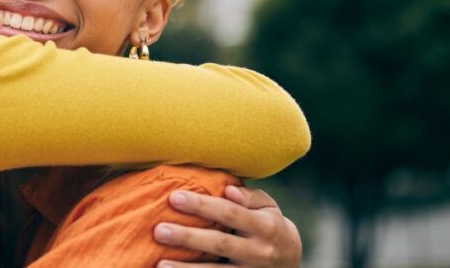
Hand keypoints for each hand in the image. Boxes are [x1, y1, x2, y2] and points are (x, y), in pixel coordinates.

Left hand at [152, 185, 300, 267]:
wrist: (290, 260)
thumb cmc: (268, 224)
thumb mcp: (267, 207)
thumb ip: (248, 196)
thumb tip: (229, 190)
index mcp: (265, 226)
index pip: (229, 213)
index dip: (202, 205)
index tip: (174, 197)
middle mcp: (259, 252)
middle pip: (220, 243)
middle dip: (188, 237)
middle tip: (159, 230)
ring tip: (160, 263)